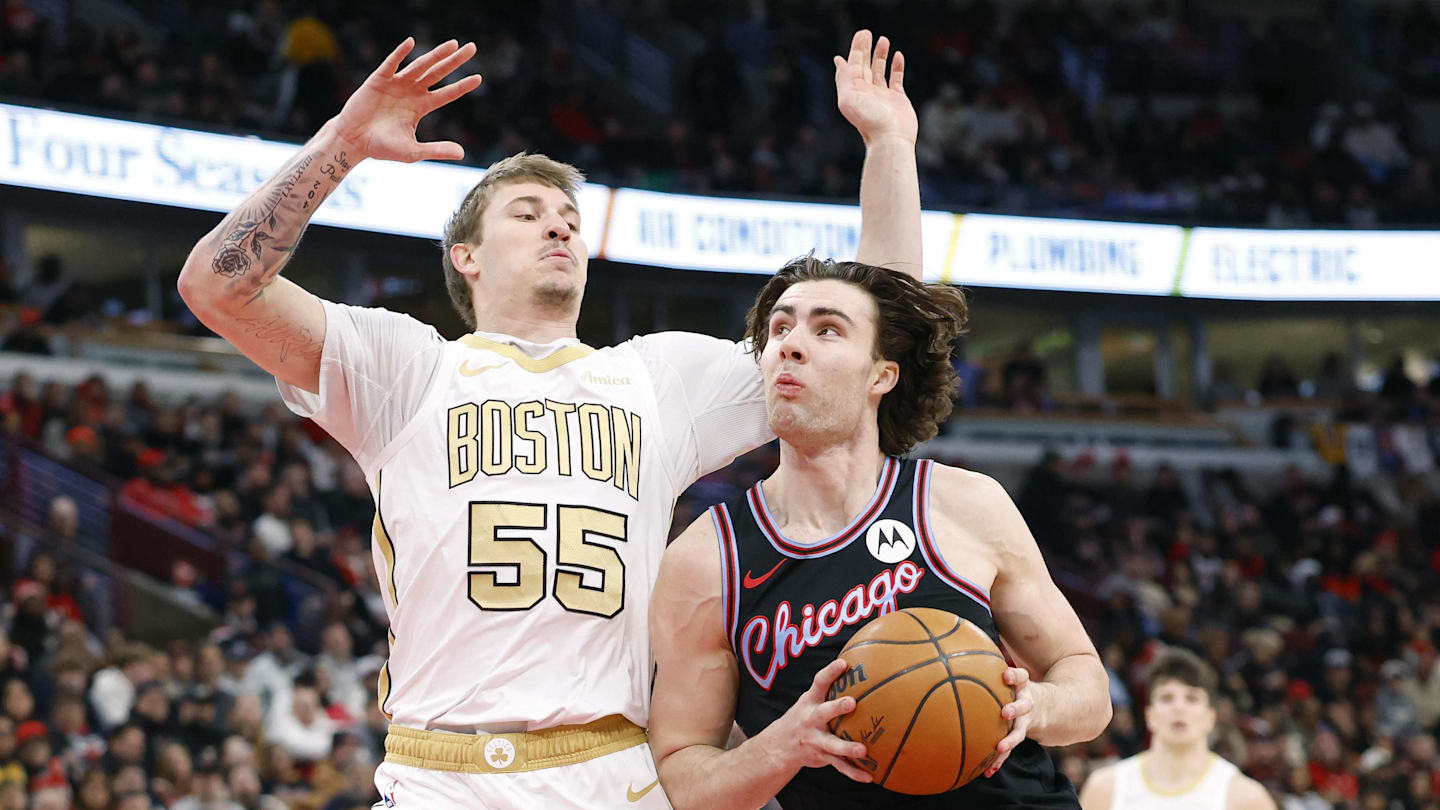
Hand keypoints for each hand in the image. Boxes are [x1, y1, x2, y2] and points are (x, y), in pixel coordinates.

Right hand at [330, 38, 482, 162]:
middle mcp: (412, 92)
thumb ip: (436, 150)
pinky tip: (411, 43)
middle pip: (438, 73)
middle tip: (472, 48)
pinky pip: (391, 64)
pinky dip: (400, 53)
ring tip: (453, 44)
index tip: (479, 78)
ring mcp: (396, 84)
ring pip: (420, 66)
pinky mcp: (379, 80)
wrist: (353, 142)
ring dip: (436, 54)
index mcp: (421, 107)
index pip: (447, 94)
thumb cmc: (382, 147)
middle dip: (454, 61)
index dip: (462, 86)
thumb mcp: (413, 152)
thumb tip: (462, 153)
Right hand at [762, 658, 871, 781]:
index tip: (843, 663)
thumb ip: (831, 687)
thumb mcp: (811, 699)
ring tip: (863, 750)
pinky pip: (839, 765)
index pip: (819, 683)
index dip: (830, 672)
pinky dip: (854, 772)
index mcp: (810, 702)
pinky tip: (869, 776)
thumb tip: (860, 664)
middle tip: (852, 703)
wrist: (779, 746)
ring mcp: (815, 740)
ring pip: (831, 744)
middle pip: (823, 713)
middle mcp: (811, 720)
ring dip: (846, 747)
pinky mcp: (821, 756)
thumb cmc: (804, 715)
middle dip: (837, 708)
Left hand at [833, 30, 916, 145]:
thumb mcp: (848, 98)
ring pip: (879, 70)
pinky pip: (896, 78)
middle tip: (867, 32)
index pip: (853, 65)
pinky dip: (896, 66)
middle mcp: (866, 92)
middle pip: (864, 65)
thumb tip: (839, 61)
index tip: (860, 35)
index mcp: (854, 90)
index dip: (856, 49)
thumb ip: (844, 78)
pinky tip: (898, 55)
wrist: (890, 138)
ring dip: (880, 55)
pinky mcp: (897, 98)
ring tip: (883, 39)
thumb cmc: (869, 121)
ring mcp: (882, 95)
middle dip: (865, 48)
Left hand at [986, 667, 1035, 777]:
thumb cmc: (1014, 687)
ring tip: (1000, 748)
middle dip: (1015, 709)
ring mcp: (1026, 721)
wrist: (1045, 706)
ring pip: (1020, 731)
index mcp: (1022, 685)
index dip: (1014, 675)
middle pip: (1024, 705)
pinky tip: (989, 771)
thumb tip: (949, 658)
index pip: (1022, 676)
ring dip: (1010, 740)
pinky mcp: (1021, 734)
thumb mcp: (1010, 675)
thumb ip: (987, 668)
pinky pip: (1010, 748)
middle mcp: (1026, 702)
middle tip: (1004, 712)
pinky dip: (1000, 760)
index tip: (1006, 674)